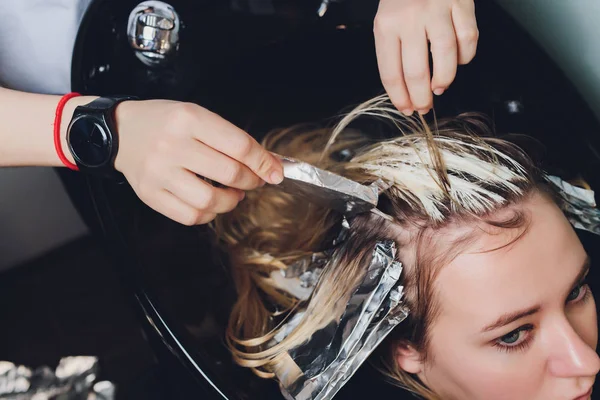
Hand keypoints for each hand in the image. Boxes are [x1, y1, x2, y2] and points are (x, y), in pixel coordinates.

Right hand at [113, 100, 282, 225]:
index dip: (264, 162)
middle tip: (254, 181)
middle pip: (229, 173)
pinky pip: (189, 216)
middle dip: (251, 181)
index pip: (239, 146)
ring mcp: (159, 172)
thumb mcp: (197, 116)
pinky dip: (208, 215)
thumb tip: (268, 163)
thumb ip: (231, 138)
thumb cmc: (165, 123)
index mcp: (189, 119)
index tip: (275, 172)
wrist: (120, 132)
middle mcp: (172, 145)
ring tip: (233, 194)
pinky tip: (211, 204)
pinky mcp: (150, 194)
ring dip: (231, 201)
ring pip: (210, 200)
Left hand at [374, 0, 477, 114]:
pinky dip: (465, 56)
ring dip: (444, 79)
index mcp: (386, 25)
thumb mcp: (386, 19)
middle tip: (424, 107)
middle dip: (421, 97)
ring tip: (439, 88)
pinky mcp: (461, 2)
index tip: (406, 109)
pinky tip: (458, 60)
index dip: (399, 97)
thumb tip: (406, 89)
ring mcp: (437, 9)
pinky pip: (468, 38)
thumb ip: (393, 50)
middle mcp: (410, 18)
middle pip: (416, 71)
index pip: (391, 72)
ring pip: (445, 56)